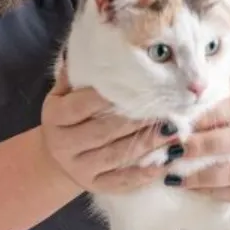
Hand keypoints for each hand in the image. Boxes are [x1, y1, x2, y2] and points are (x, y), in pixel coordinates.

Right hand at [39, 67, 178, 194]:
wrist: (56, 158)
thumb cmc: (68, 116)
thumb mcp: (63, 94)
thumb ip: (77, 75)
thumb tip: (95, 44)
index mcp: (55, 117)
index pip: (81, 106)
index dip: (106, 97)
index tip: (136, 85)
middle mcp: (64, 144)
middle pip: (103, 131)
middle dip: (136, 120)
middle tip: (166, 108)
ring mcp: (79, 168)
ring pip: (116, 156)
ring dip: (147, 144)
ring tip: (174, 131)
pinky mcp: (95, 186)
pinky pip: (121, 182)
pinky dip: (144, 173)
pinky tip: (165, 162)